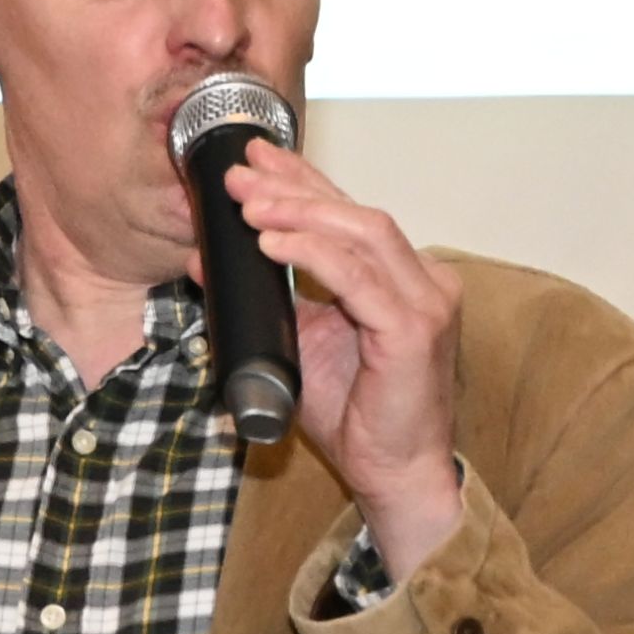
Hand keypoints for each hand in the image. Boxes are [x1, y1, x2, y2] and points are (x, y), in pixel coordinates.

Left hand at [218, 138, 462, 574]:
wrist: (394, 472)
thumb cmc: (357, 414)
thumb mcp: (299, 342)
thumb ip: (266, 297)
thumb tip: (207, 258)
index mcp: (401, 278)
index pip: (348, 216)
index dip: (302, 183)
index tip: (253, 160)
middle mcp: (423, 280)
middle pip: (356, 213)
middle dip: (294, 187)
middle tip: (239, 171)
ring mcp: (426, 302)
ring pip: (361, 233)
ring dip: (298, 211)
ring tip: (247, 201)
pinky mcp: (415, 330)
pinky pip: (359, 277)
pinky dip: (313, 253)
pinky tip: (273, 242)